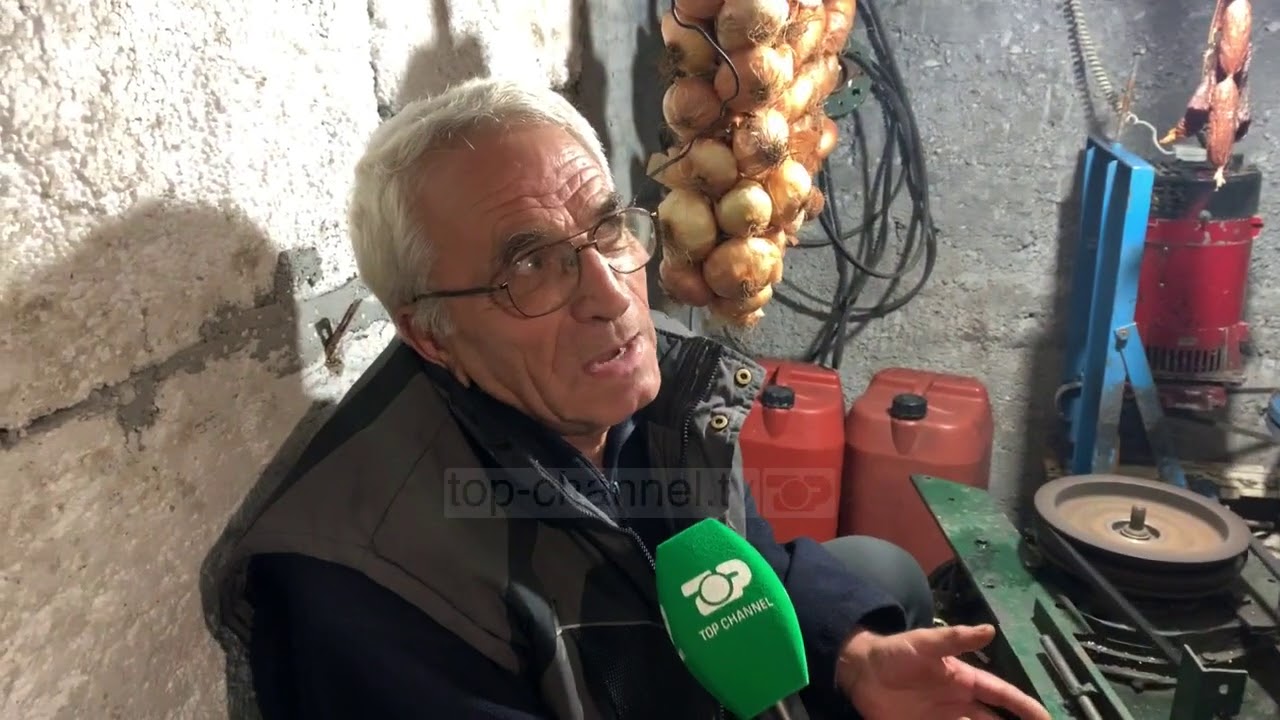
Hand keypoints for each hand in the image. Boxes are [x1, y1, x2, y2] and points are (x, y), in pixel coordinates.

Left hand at [836, 624, 1050, 719]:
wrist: (860, 671)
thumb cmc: (895, 652)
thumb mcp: (925, 643)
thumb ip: (955, 638)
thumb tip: (990, 629)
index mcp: (964, 680)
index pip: (1002, 695)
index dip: (1025, 707)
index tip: (1047, 718)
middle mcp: (960, 703)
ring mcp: (944, 719)